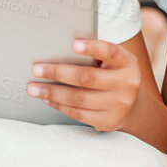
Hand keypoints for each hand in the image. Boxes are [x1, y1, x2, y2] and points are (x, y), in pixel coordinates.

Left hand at [28, 37, 147, 132]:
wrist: (133, 106)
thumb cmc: (114, 75)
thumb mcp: (113, 62)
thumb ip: (95, 55)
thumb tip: (58, 49)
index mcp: (127, 63)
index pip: (110, 52)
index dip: (92, 48)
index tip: (73, 44)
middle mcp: (127, 84)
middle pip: (86, 77)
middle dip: (57, 72)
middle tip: (36, 69)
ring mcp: (119, 105)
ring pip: (78, 98)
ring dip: (52, 92)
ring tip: (33, 88)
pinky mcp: (108, 121)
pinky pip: (78, 113)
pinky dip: (59, 105)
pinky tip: (47, 99)